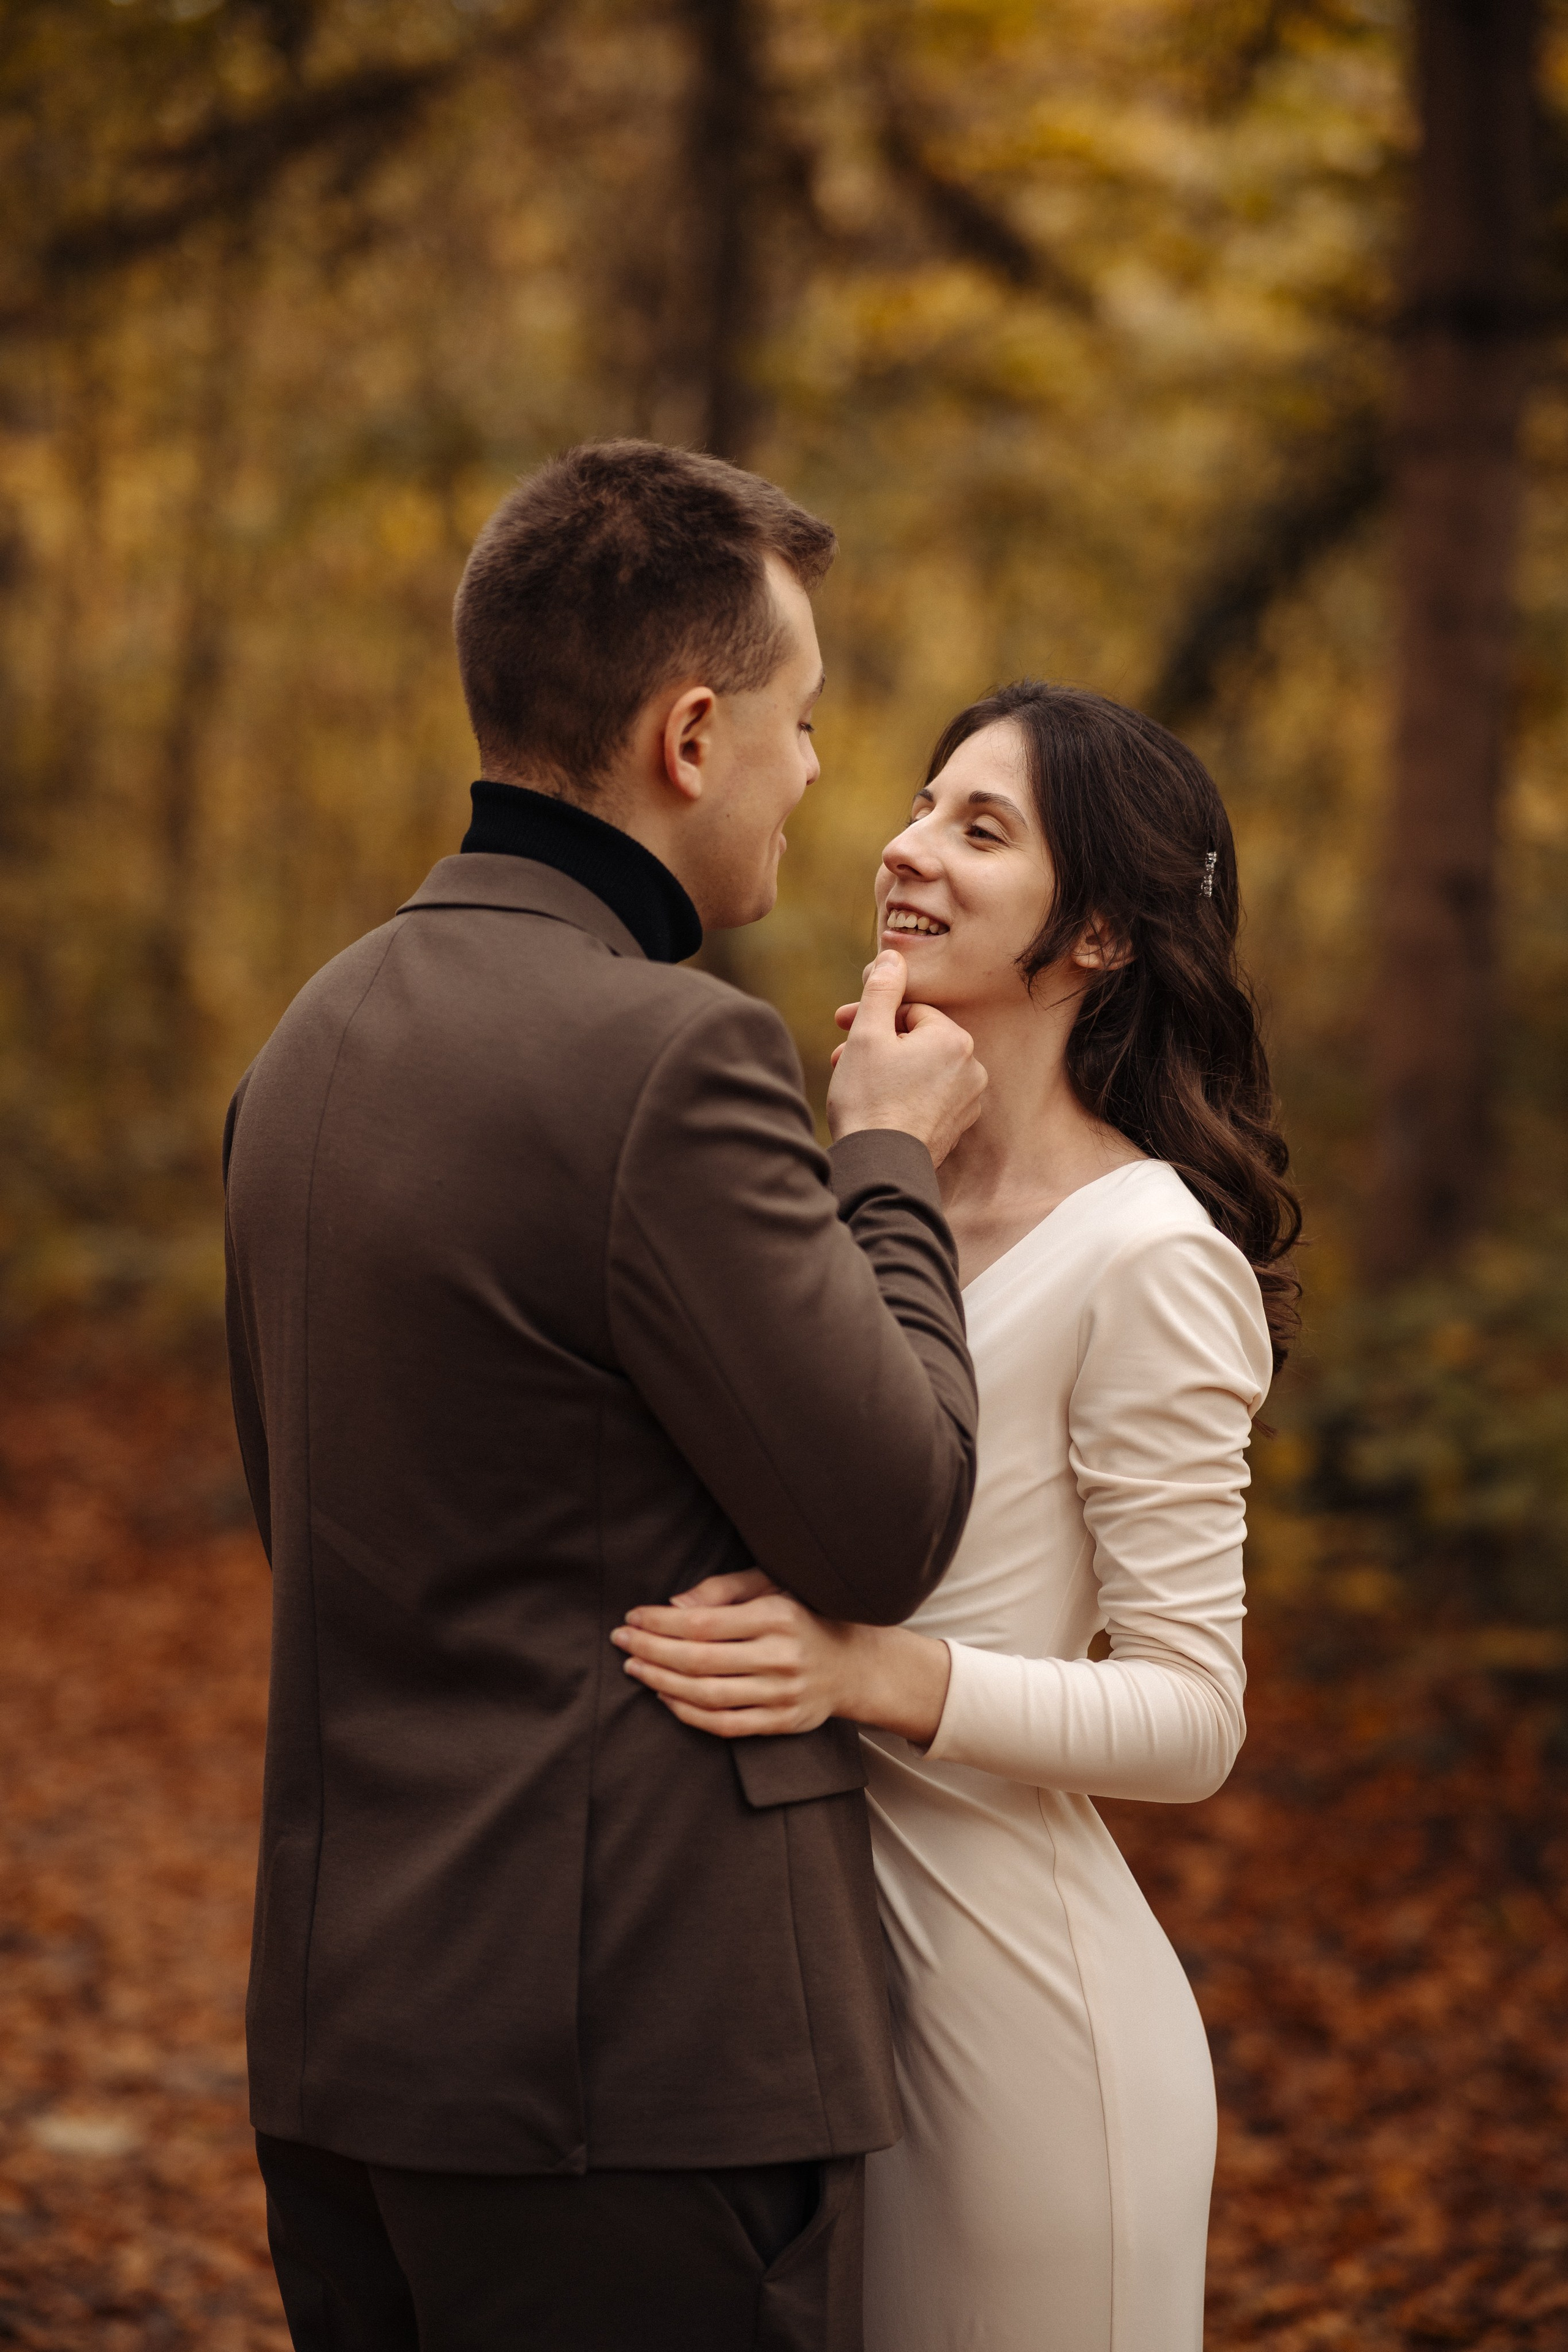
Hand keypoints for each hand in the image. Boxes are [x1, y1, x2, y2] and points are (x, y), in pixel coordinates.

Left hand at [610, 1569, 952, 1746]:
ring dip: (661, 1682)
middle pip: (698, 1661)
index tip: (632, 1617)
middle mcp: (781, 1656)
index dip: (660, 1622)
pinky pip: (725, 1725)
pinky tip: (664, 1696)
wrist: (855, 1664)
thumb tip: (674, 1605)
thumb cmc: (804, 1615)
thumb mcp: (772, 1584)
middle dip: (651, 1650)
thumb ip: (723, 1589)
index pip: (703, 1623)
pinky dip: (688, 1713)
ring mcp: (783, 1694)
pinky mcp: (782, 1723)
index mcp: (777, 1615)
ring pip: (707, 1696)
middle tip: (621, 1641)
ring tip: (635, 1667)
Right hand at [825, 949, 985, 1164]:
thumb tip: (893, 956)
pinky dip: (902, 1094)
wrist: (880, 1166)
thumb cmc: (870, 1099)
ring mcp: (968, 1100)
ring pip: (920, 1068)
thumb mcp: (867, 1034)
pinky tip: (876, 1105)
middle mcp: (972, 1067)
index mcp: (954, 1039)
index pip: (909, 1011)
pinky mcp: (957, 1125)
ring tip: (853, 1082)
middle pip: (915, 1040)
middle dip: (876, 1044)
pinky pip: (928, 1096)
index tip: (843, 1026)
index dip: (873, 1017)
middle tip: (841, 1054)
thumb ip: (882, 988)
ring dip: (886, 1068)